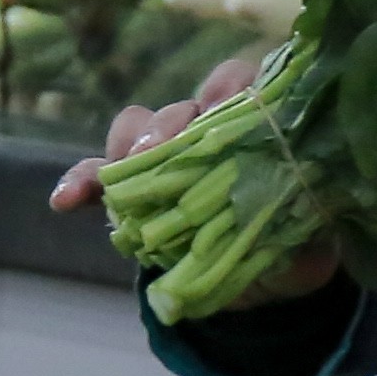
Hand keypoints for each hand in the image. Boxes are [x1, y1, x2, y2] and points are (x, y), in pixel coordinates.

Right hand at [52, 51, 345, 303]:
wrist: (261, 290)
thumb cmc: (293, 246)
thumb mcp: (311, 235)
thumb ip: (309, 218)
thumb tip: (304, 205)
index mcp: (249, 128)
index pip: (236, 85)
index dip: (227, 87)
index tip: (222, 107)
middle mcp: (202, 132)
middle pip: (178, 109)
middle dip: (168, 124)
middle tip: (163, 151)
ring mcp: (161, 161)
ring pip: (135, 128)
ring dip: (126, 146)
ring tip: (120, 178)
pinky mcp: (129, 194)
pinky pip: (96, 176)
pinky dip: (79, 182)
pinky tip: (64, 200)